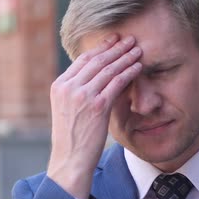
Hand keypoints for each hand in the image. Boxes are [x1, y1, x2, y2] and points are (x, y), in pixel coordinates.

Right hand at [47, 34, 141, 198]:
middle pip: (96, 60)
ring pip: (108, 69)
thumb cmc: (72, 138)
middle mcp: (69, 87)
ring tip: (138, 49)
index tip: (113, 40)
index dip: (100, 48)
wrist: (70, 160)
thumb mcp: (67, 110)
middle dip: (115, 47)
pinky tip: (139, 66)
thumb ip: (77, 92)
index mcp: (59, 86)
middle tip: (129, 38)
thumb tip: (94, 78)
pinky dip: (129, 72)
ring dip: (125, 56)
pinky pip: (117, 82)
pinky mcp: (97, 106)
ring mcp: (82, 95)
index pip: (82, 60)